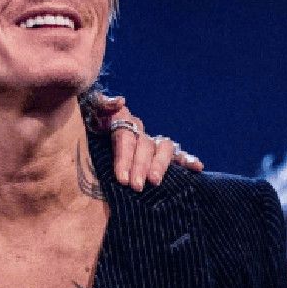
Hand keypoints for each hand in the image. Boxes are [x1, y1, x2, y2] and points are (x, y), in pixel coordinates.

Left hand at [89, 93, 203, 191]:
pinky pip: (176, 153)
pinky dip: (187, 159)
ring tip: (155, 182)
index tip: (122, 179)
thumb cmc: (89, 124)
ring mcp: (150, 140)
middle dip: (140, 166)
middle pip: (144, 146)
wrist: (91, 128)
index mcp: (121, 120)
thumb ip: (101, 104)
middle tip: (136, 187)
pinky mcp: (158, 151)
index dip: (125, 158)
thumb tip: (121, 100)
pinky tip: (197, 167)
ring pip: (162, 149)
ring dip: (160, 165)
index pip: (125, 138)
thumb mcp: (90, 111)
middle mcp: (139, 129)